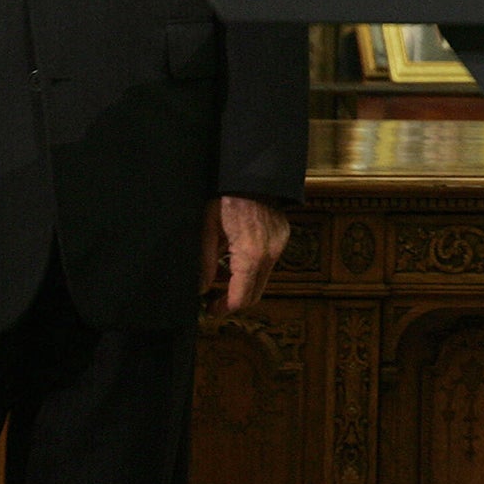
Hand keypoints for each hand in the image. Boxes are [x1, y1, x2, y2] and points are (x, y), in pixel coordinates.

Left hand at [199, 196, 290, 314]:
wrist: (253, 174)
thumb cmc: (226, 197)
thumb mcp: (208, 228)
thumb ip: (205, 262)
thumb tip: (201, 289)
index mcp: (251, 254)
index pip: (241, 298)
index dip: (224, 308)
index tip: (210, 309)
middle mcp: (270, 254)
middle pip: (255, 294)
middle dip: (233, 300)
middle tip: (213, 299)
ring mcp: (279, 246)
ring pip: (261, 279)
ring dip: (241, 283)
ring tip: (220, 273)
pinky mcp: (282, 238)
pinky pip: (267, 262)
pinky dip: (251, 267)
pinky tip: (233, 256)